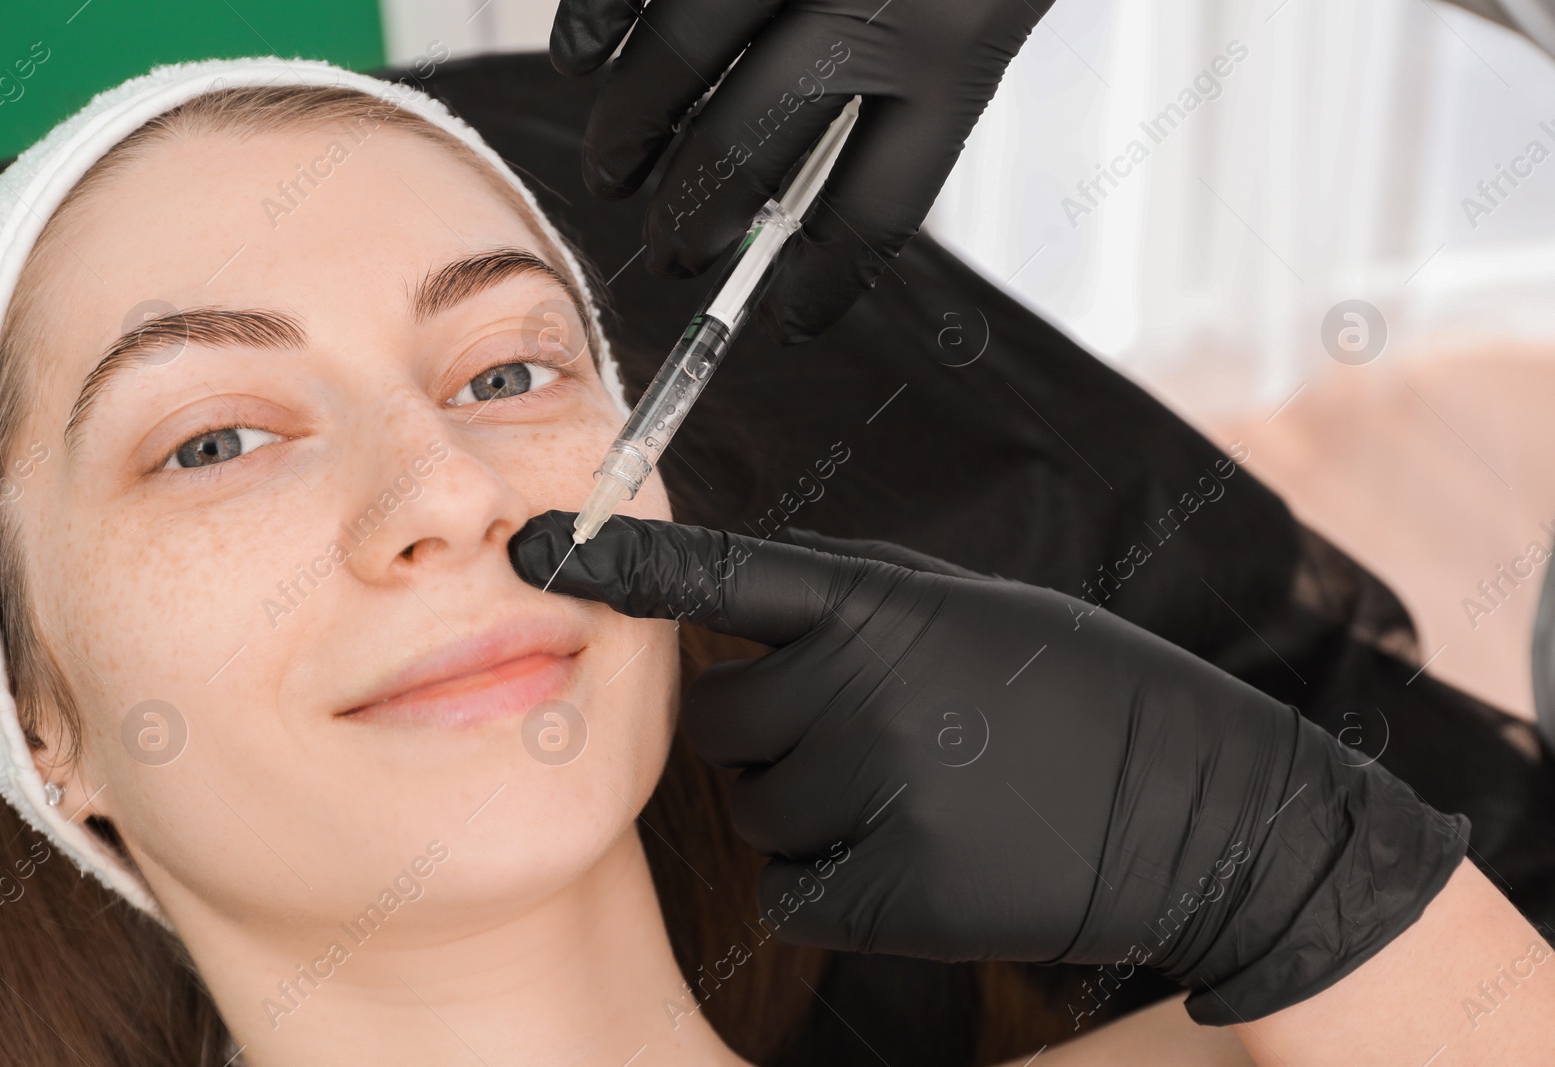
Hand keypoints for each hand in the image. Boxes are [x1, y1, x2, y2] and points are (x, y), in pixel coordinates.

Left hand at [510, 513, 1468, 1023]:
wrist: (1204, 810)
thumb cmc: (1081, 697)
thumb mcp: (974, 615)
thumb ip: (856, 612)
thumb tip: (751, 624)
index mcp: (884, 602)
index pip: (722, 574)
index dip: (621, 561)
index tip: (536, 544)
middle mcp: (865, 687)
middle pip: (721, 722)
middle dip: (774, 733)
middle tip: (880, 737)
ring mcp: (877, 792)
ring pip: (757, 813)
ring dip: (812, 811)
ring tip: (927, 796)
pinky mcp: (891, 893)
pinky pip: (797, 894)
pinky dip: (841, 886)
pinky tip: (932, 858)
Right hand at [548, 0, 1053, 343]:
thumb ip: (932, 63)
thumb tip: (819, 168)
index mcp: (964, 42)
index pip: (876, 209)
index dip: (820, 284)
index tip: (787, 316)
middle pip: (749, 156)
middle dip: (693, 226)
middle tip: (672, 255)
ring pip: (675, 69)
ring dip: (627, 140)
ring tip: (612, 177)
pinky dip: (596, 24)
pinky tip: (584, 61)